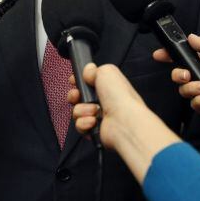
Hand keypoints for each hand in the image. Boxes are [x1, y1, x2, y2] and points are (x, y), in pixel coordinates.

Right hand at [68, 64, 180, 183]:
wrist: (124, 122)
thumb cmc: (121, 98)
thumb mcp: (107, 72)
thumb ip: (94, 69)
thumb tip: (88, 69)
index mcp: (107, 87)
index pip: (88, 83)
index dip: (79, 82)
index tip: (75, 81)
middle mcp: (103, 101)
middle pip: (78, 97)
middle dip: (75, 96)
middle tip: (78, 96)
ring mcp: (99, 116)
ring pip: (77, 112)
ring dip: (81, 110)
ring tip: (94, 111)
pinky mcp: (94, 130)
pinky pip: (79, 125)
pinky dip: (84, 123)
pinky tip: (93, 121)